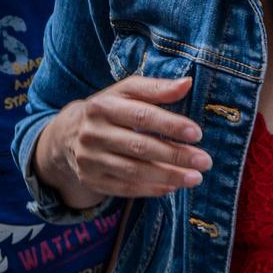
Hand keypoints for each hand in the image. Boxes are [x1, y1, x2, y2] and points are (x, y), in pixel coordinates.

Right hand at [39, 74, 209, 201]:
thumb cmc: (110, 109)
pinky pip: (124, 188)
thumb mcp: (127, 92)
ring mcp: (90, 159)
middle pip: (140, 147)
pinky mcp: (91, 179)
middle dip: (176, 155)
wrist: (67, 135)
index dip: (170, 125)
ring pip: (133, 171)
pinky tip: (173, 187)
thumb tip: (187, 83)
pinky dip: (151, 189)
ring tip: (195, 178)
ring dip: (168, 176)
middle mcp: (93, 133)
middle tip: (205, 161)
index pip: (142, 116)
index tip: (197, 134)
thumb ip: (157, 88)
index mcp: (103, 106)